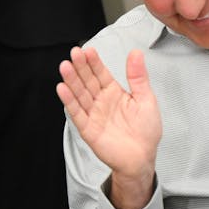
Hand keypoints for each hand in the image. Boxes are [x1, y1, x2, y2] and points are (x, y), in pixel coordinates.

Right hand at [57, 47, 161, 208]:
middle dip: (80, 67)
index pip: (101, 73)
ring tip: (65, 67)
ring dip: (71, 81)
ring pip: (80, 94)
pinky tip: (62, 89)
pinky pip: (77, 113)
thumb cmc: (146, 130)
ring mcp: (93, 114)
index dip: (94, 62)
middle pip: (87, 81)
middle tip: (74, 53)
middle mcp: (101, 101)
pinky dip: (69, 102)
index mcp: (113, 92)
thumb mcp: (146, 99)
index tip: (88, 50)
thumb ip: (138, 77)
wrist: (142, 158)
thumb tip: (136, 53)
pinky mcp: (88, 129)